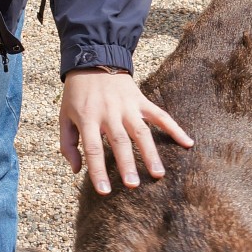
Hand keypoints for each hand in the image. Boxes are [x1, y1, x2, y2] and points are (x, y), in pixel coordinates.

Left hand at [59, 69, 192, 195]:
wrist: (93, 60)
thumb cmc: (76, 94)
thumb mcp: (64, 116)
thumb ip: (67, 144)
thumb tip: (77, 171)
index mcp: (88, 118)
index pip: (93, 149)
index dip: (98, 171)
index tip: (105, 191)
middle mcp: (109, 113)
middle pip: (120, 142)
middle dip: (127, 164)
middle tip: (134, 185)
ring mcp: (127, 106)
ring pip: (141, 132)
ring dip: (150, 153)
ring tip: (158, 174)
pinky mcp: (141, 100)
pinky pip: (160, 115)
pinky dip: (175, 128)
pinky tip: (187, 143)